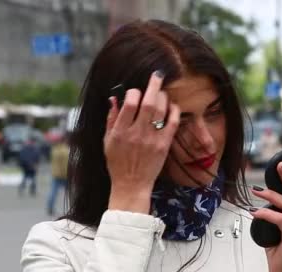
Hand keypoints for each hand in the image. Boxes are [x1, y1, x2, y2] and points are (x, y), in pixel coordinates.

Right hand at [105, 71, 180, 212]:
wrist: (131, 184)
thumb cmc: (117, 163)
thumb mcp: (107, 141)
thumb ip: (111, 119)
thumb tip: (114, 99)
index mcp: (120, 132)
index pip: (128, 103)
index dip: (133, 92)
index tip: (135, 91)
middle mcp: (136, 134)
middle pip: (148, 103)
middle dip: (153, 86)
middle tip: (157, 76)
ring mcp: (151, 139)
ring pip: (161, 110)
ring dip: (163, 97)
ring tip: (162, 93)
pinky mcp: (163, 146)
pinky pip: (172, 123)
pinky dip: (174, 111)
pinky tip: (172, 106)